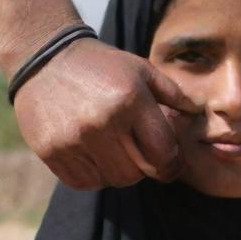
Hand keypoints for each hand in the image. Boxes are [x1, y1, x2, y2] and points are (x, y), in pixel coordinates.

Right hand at [13, 37, 200, 189]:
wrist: (43, 57)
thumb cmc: (101, 66)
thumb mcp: (140, 70)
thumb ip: (173, 95)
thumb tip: (197, 116)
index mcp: (130, 100)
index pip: (163, 154)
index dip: (172, 165)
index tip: (170, 163)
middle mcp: (101, 122)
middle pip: (136, 174)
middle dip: (142, 167)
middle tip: (137, 152)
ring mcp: (73, 139)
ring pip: (111, 181)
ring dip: (117, 171)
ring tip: (111, 148)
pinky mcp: (52, 151)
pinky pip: (84, 182)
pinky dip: (93, 174)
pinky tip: (89, 151)